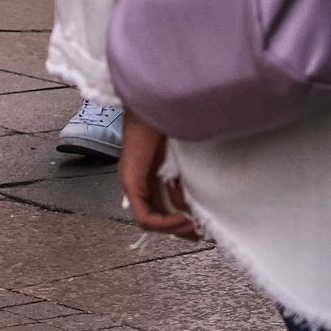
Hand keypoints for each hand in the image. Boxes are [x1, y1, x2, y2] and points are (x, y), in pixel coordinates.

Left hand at [120, 110, 200, 238]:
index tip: (199, 221)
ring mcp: (132, 179)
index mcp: (149, 168)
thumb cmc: (172, 116)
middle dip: (177, 228)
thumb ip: (186, 173)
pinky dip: (163, 223)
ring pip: (148, 218)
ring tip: (192, 229)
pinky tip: (181, 220)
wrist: (158, 96)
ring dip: (172, 228)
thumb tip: (197, 193)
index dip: (179, 217)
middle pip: (153, 215)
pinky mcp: (131, 180)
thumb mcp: (183, 152)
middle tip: (197, 234)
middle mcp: (137, 177)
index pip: (160, 202)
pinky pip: (144, 214)